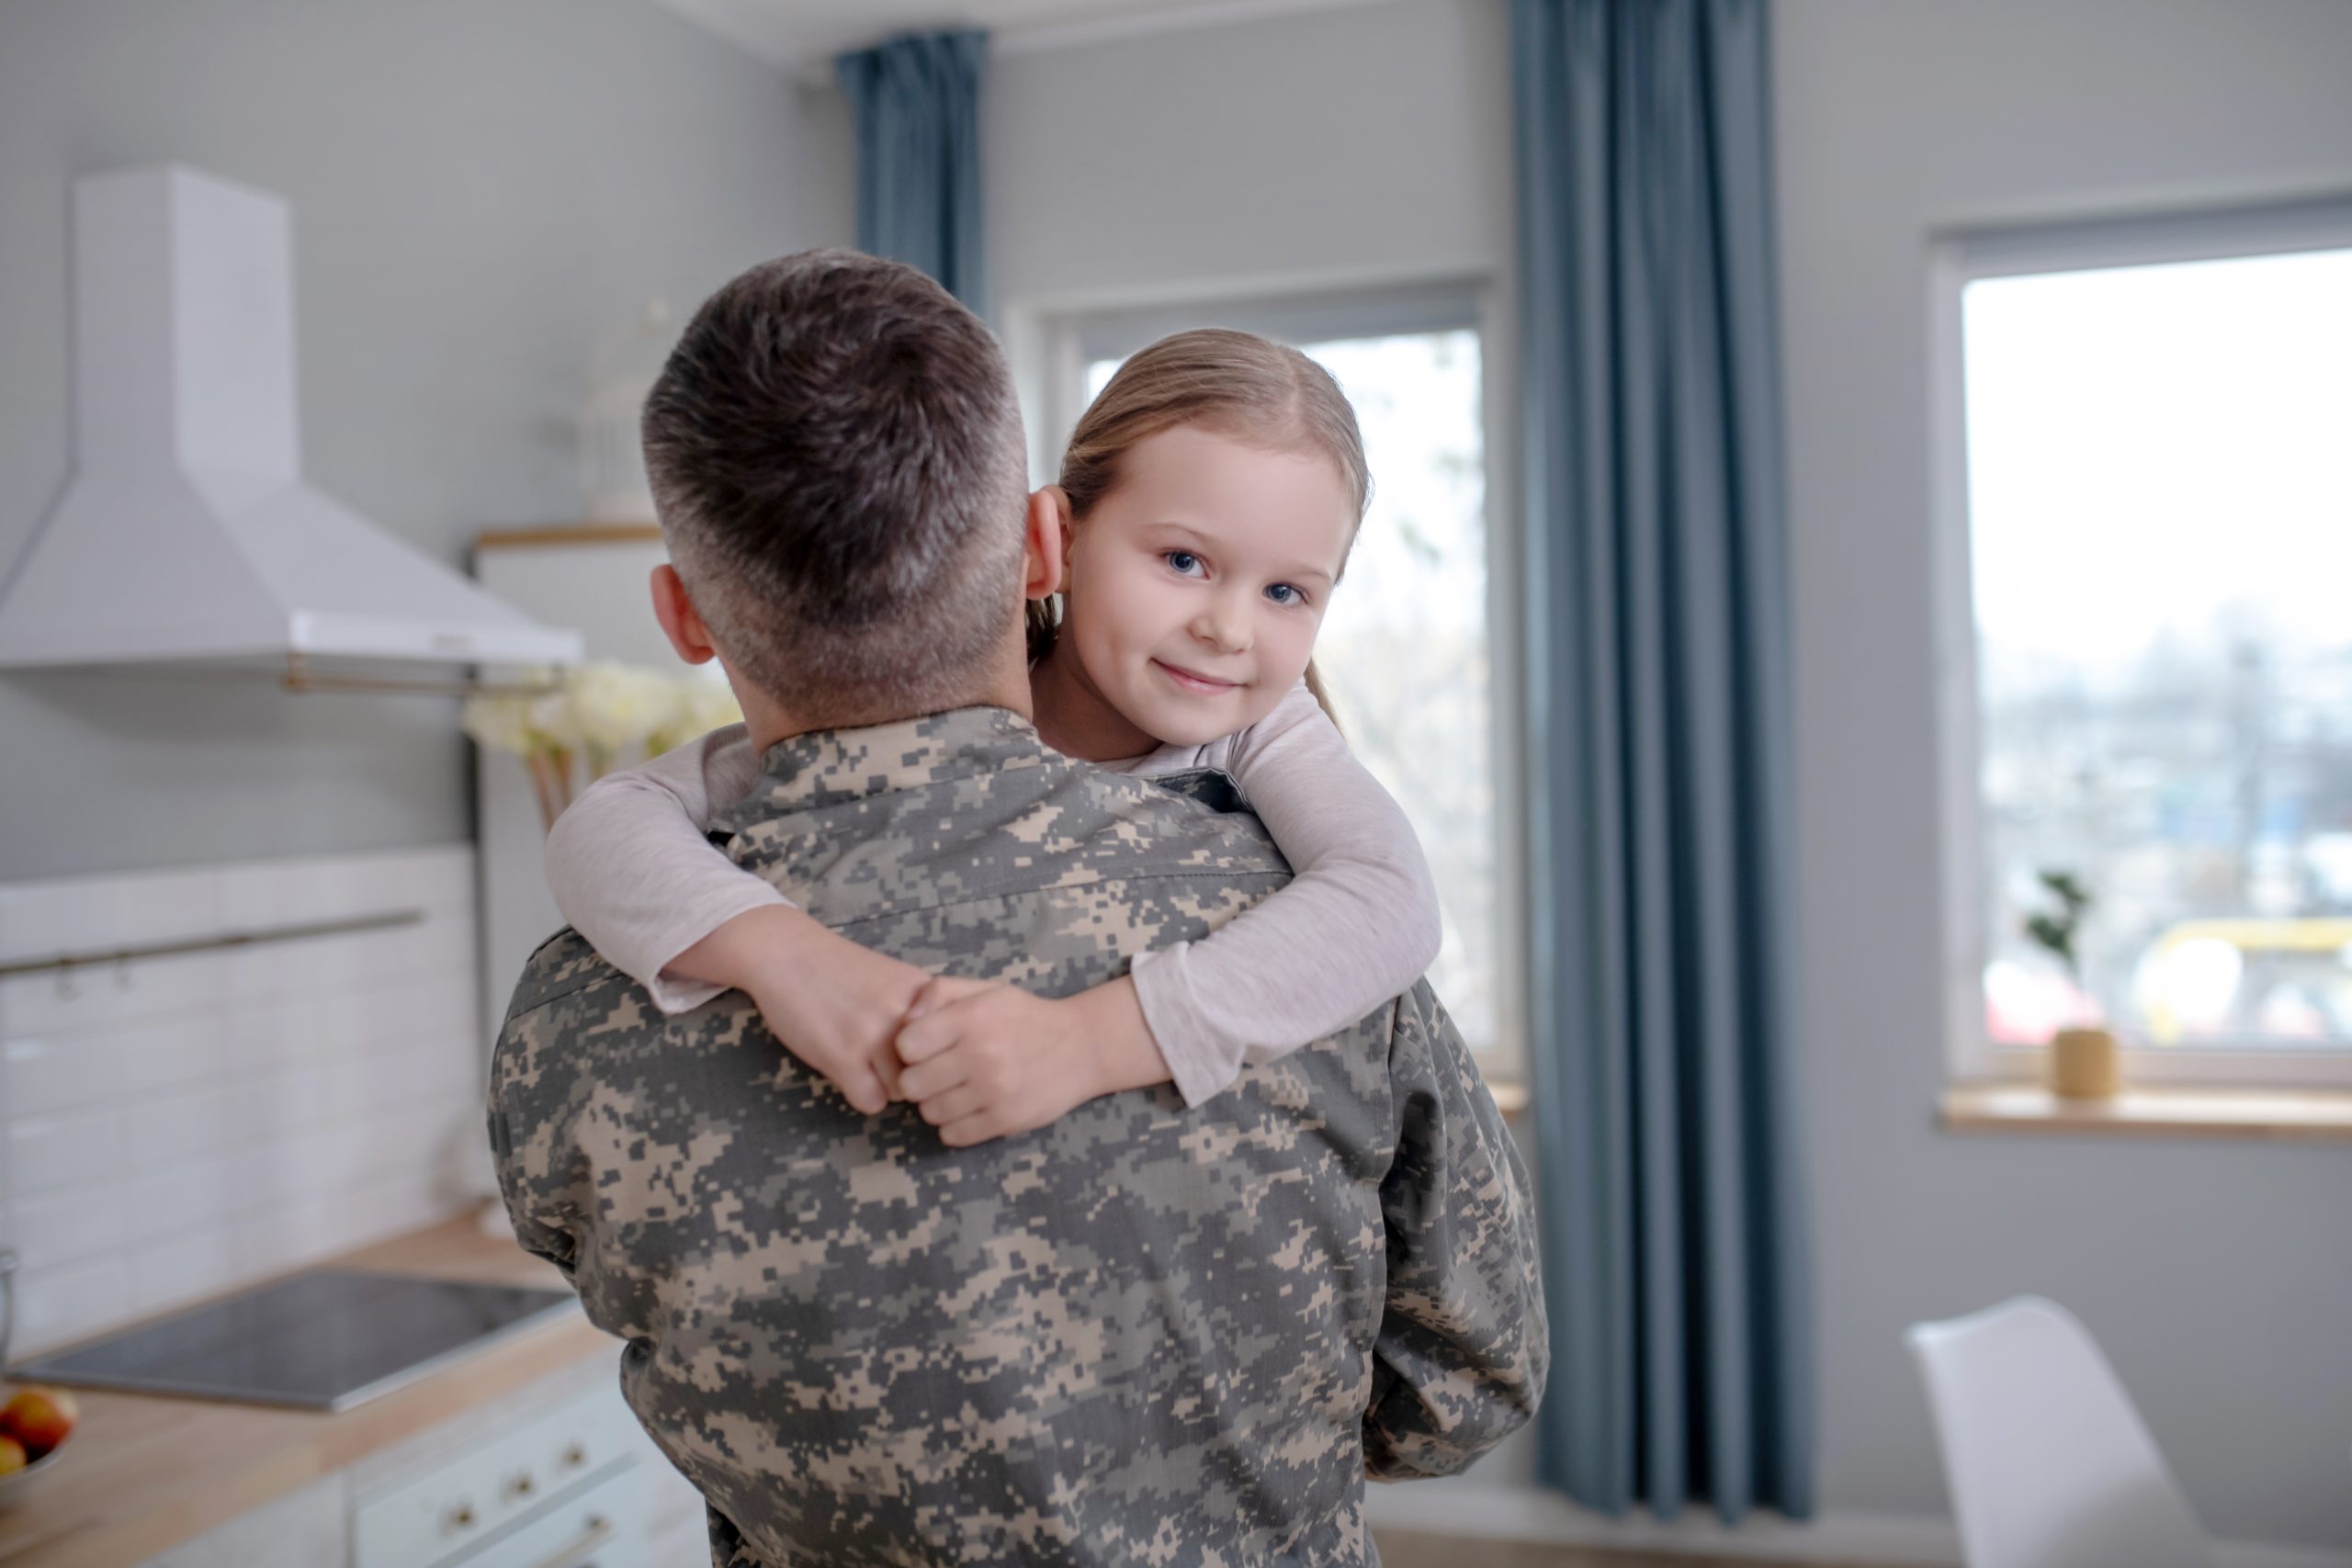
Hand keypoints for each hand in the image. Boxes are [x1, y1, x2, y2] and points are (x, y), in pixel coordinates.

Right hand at [673, 906, 925, 1113]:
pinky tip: (847, 1071)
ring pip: (904, 1092)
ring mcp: (875, 1035)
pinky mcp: (842, 1056)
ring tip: (864, 1064)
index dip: (939, 1057)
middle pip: (933, 1073)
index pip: (955, 1048)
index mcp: (924, 994)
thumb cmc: (839, 969)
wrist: (784, 951)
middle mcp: (906, 1014)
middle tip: (884, 1061)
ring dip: (886, 1086)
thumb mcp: (895, 980)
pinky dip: (861, 1094)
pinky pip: (872, 1102)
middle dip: (913, 1076)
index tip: (921, 1053)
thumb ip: (922, 1012)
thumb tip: (946, 1060)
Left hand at [894, 975, 1170, 1146]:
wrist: (1081, 1048)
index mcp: (973, 1018)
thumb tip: (904, 1019)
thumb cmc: (1023, 1017)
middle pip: (912, 1085)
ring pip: (929, 1113)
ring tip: (956, 1090)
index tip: (926, 1047)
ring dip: (936, 1104)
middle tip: (938, 1073)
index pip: (906, 1045)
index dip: (910, 1047)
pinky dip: (955, 1125)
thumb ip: (938, 992)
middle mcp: (982, 1055)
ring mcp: (995, 1091)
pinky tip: (970, 1108)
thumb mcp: (985, 990)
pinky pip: (952, 1135)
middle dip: (919, 1079)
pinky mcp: (1005, 1121)